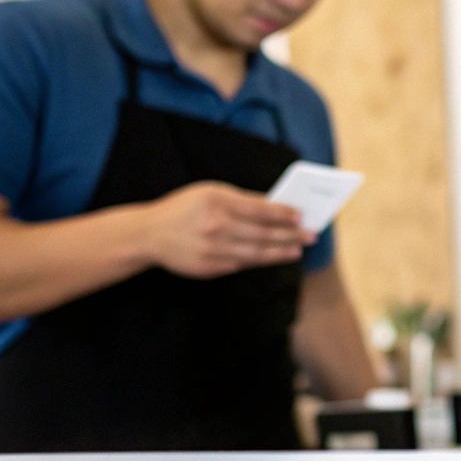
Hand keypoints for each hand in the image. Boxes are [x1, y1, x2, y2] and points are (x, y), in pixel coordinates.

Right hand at [141, 181, 315, 277]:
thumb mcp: (209, 192)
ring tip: (297, 250)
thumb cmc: (184, 208)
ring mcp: (212, 249)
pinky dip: (258, 261)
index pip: (259, 209)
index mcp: (217, 201)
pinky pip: (240, 265)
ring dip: (280, 252)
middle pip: (262, 233)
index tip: (301, 216)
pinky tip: (273, 257)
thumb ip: (240, 199)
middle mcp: (216, 226)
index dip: (283, 214)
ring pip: (255, 253)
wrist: (149, 234)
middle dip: (290, 235)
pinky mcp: (209, 268)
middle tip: (310, 236)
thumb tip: (274, 207)